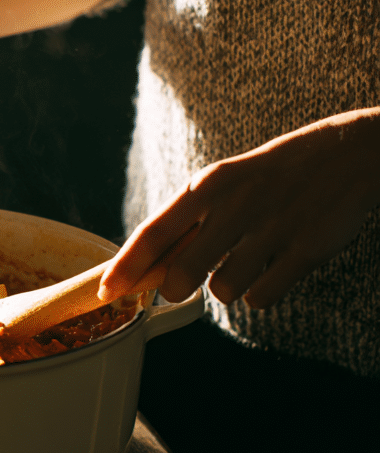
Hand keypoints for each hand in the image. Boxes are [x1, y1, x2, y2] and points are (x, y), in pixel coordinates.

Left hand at [98, 109, 379, 308]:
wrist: (347, 154)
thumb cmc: (271, 175)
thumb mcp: (226, 182)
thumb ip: (188, 222)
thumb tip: (148, 266)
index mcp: (209, 184)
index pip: (153, 233)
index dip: (125, 268)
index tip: (105, 293)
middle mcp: (235, 205)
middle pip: (181, 276)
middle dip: (178, 287)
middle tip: (188, 278)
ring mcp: (271, 229)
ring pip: (223, 291)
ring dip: (228, 286)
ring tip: (247, 258)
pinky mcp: (304, 251)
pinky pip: (261, 298)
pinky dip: (261, 292)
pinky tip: (273, 266)